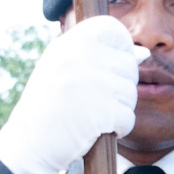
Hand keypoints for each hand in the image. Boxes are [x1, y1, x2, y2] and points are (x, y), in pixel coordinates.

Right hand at [0, 16, 147, 173]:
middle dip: (118, 86)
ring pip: (131, 93)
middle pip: (129, 65)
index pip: (113, 29)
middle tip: (89, 99)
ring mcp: (92, 83)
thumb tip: (144, 53)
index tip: (107, 67)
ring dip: (117, 109)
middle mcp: (80, 57)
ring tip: (88, 113)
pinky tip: (94, 129)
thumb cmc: (50, 105)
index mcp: (70, 42)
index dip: (120, 48)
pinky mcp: (103, 111)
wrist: (29, 144)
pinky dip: (117, 128)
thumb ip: (102, 58)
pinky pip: (128, 118)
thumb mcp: (67, 71)